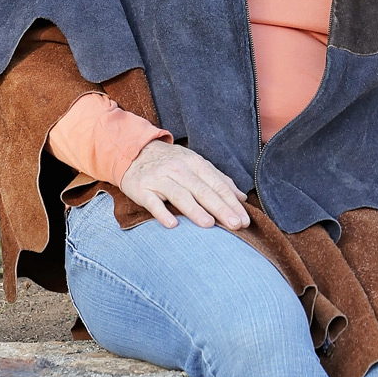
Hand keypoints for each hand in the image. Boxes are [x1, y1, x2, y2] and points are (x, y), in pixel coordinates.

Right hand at [119, 140, 249, 230]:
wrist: (134, 151)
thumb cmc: (170, 162)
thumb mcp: (195, 164)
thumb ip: (219, 180)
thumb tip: (241, 198)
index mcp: (195, 163)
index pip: (217, 184)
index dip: (232, 202)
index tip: (244, 220)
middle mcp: (178, 169)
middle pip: (202, 190)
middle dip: (220, 208)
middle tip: (235, 225)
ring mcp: (159, 178)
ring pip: (180, 195)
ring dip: (195, 210)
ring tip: (209, 225)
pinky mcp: (141, 188)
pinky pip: (152, 202)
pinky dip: (162, 213)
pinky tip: (172, 224)